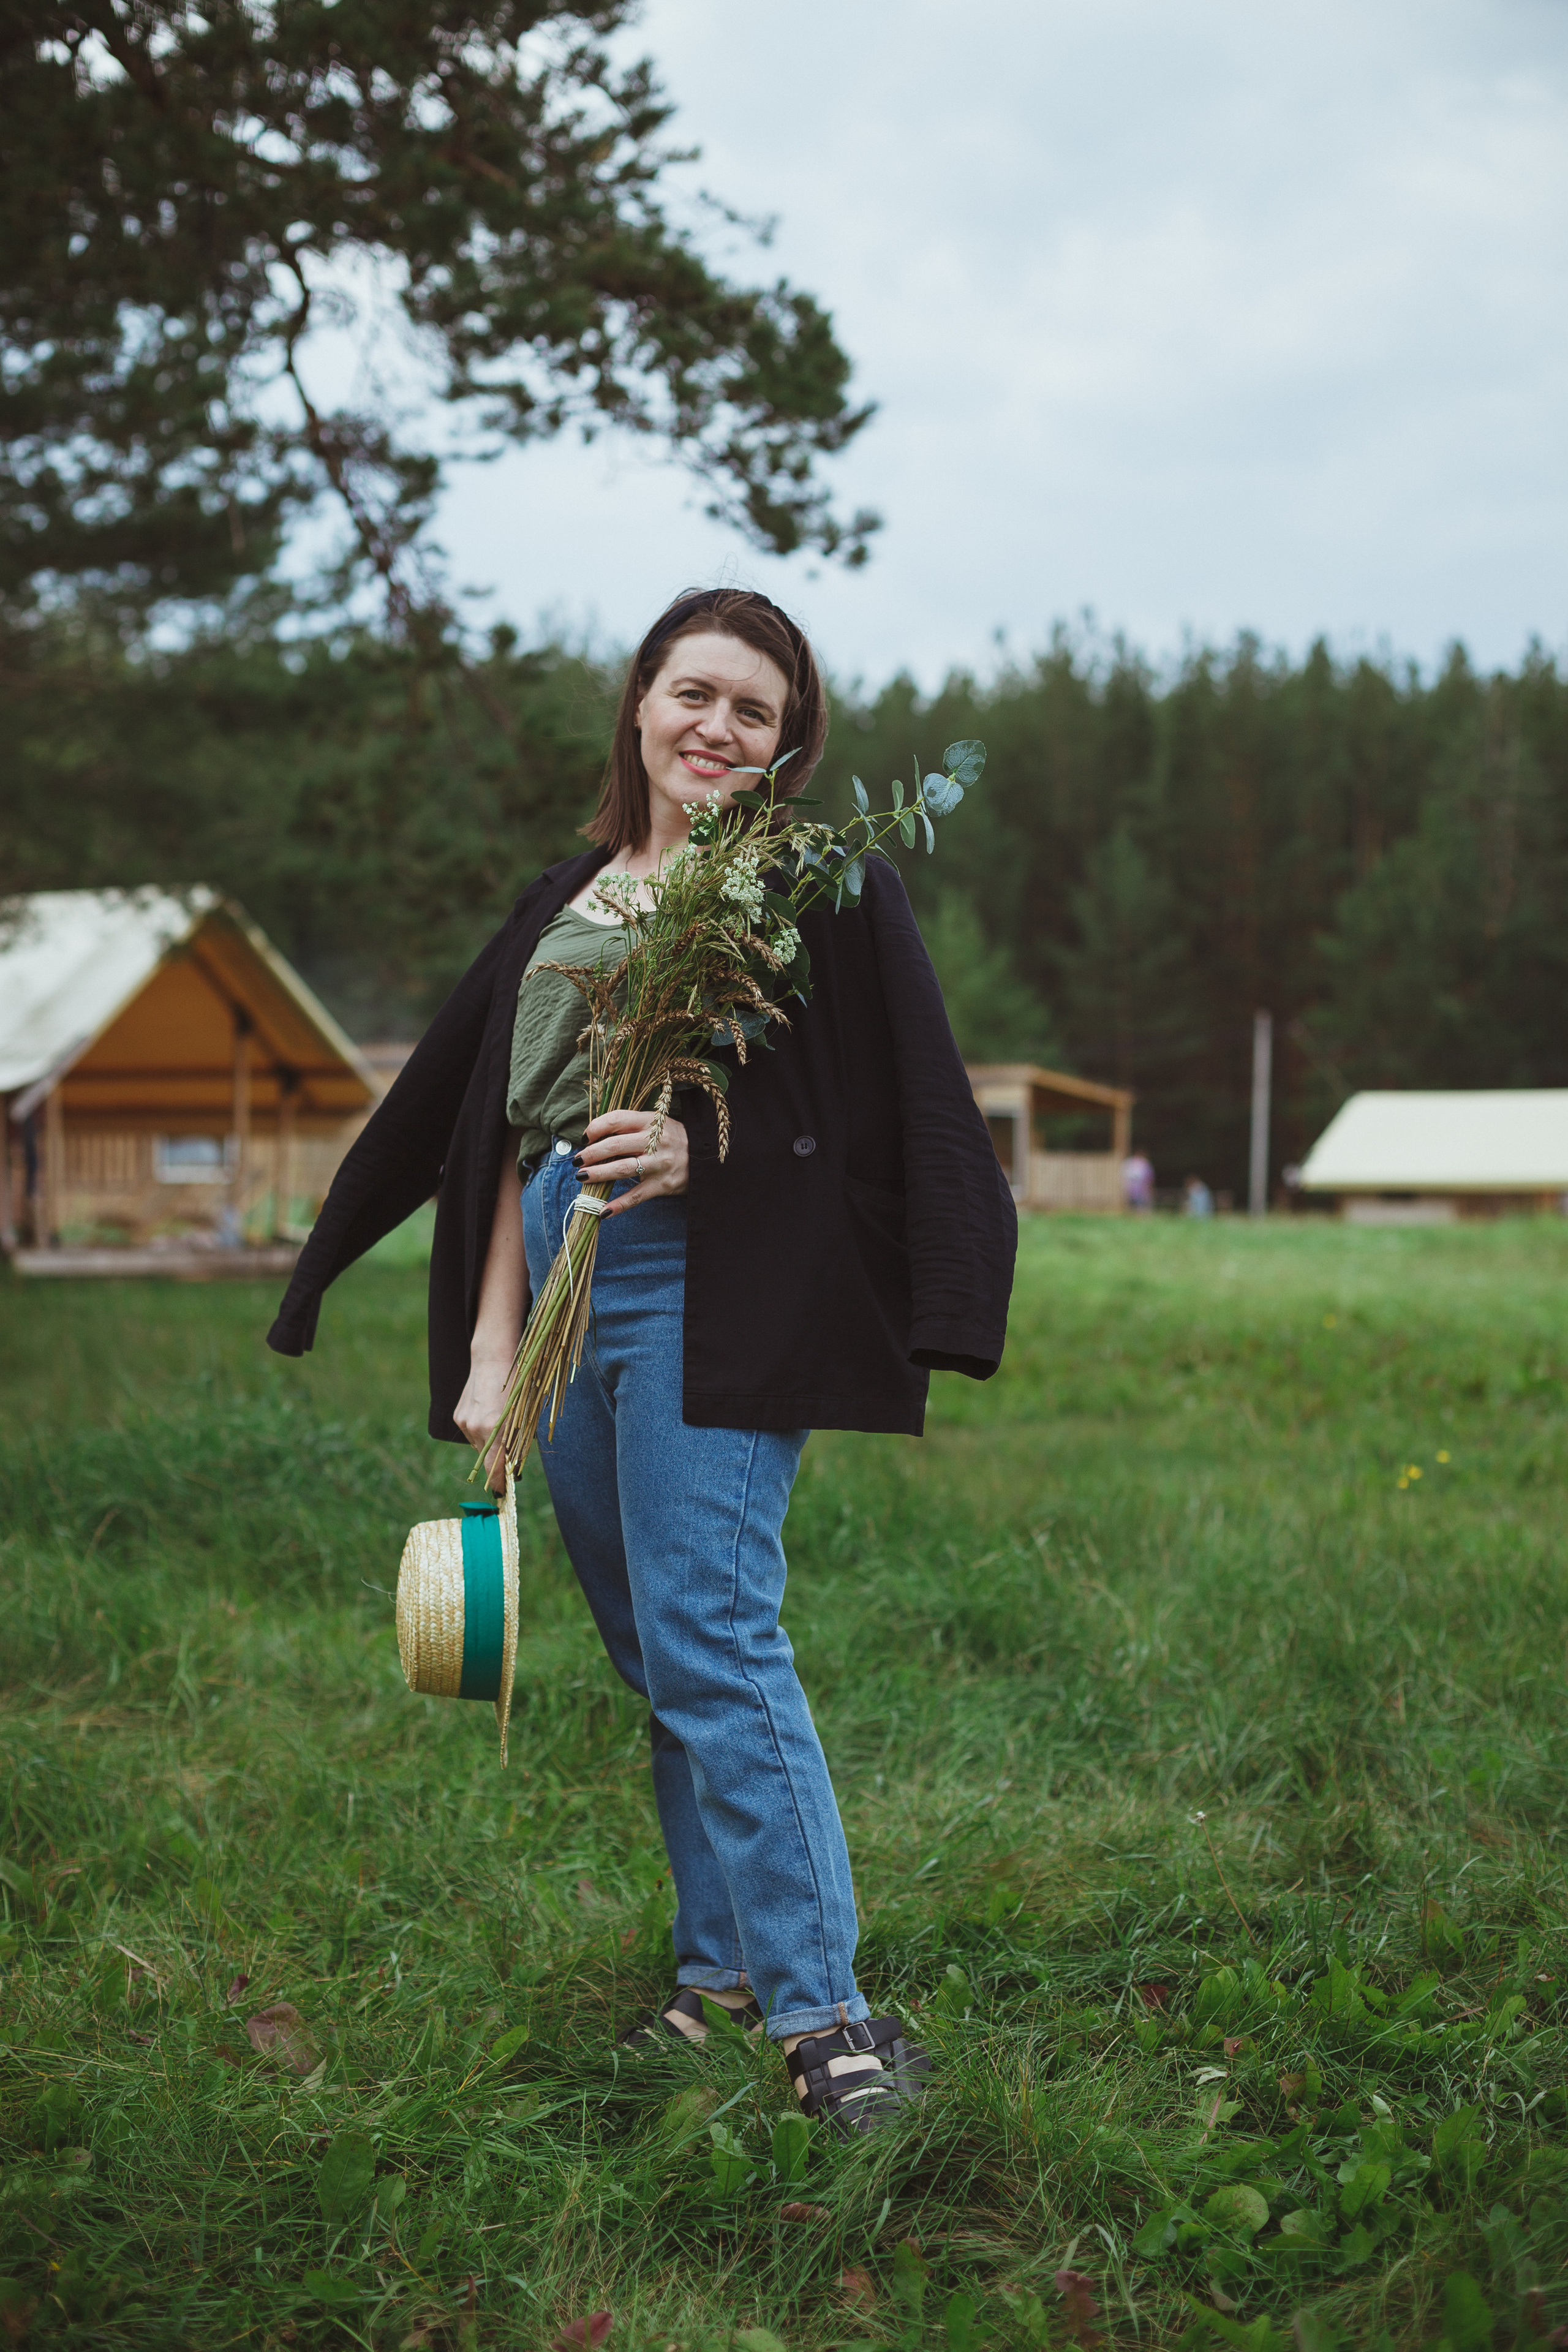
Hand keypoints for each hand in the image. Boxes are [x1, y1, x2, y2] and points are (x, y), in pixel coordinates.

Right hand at [454, 1349, 516, 1493]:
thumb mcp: (524, 1414)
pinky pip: (471, 1433)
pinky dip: (481, 1432)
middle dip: (498, 1461)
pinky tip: (489, 1416)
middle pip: (487, 1459)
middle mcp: (476, 1428)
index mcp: (495, 1429)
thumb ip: (519, 1441)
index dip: (498, 1483)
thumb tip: (515, 1464)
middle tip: (510, 1457)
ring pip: (479, 1446)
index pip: (494, 1468)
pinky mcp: (458, 1415)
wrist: (493, 1357)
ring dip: (490, 1444)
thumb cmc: (518, 1384)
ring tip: (501, 1425)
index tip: (502, 1494)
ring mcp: (464, 1421)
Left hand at [576, 1108, 688, 1215]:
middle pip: (615, 1145)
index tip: (585, 1137)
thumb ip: (630, 1126)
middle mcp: (655, 1141)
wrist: (706, 1156)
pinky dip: (619, 1205)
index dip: (596, 1127)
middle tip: (577, 1160)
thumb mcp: (656, 1123)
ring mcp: (659, 1164)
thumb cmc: (674, 1138)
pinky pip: (637, 1196)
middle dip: (591, 1153)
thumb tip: (596, 1136)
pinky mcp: (662, 1185)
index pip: (617, 1119)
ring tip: (582, 1177)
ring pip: (622, 1169)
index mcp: (650, 1122)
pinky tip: (603, 1211)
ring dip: (599, 1174)